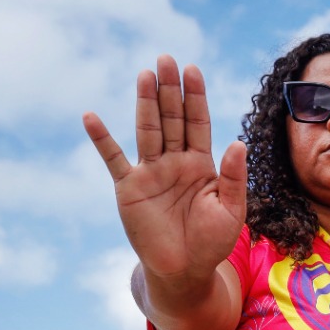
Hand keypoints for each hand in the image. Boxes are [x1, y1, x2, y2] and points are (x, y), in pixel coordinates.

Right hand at [83, 55, 246, 285]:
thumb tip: (238, 142)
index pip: (198, 122)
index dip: (195, 97)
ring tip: (145, 75)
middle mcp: (174, 162)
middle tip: (166, 59)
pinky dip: (102, 139)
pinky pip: (113, 159)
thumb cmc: (211, 242)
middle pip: (172, 118)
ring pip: (148, 130)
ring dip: (145, 103)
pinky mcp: (129, 188)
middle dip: (170, 90)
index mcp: (201, 164)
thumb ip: (234, 177)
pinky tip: (90, 117)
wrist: (185, 271)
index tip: (193, 70)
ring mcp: (150, 172)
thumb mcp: (232, 210)